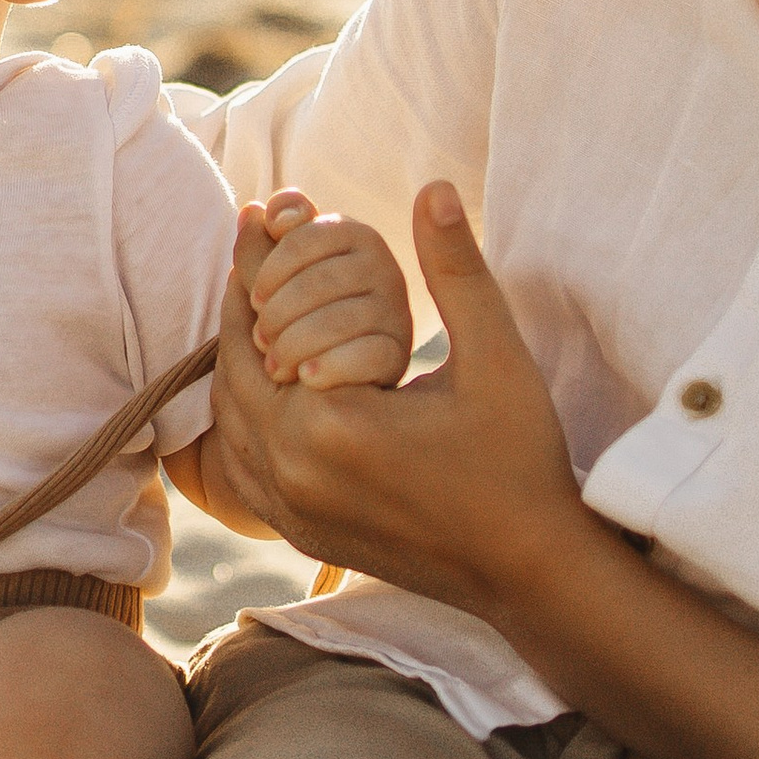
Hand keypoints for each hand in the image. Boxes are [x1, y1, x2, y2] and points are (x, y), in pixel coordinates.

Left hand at [207, 183, 586, 621]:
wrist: (529, 571)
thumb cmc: (520, 459)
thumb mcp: (496, 357)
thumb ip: (456, 272)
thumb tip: (433, 188)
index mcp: (333, 423)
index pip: (263, 323)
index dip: (256, 263)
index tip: (258, 214)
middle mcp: (295, 473)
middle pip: (234, 368)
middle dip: (240, 303)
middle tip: (248, 252)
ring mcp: (293, 512)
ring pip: (229, 420)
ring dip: (235, 360)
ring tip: (253, 306)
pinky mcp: (300, 535)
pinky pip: (241, 466)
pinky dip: (241, 417)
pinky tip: (263, 383)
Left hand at [242, 193, 412, 388]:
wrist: (331, 381)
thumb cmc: (299, 318)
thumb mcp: (277, 282)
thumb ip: (261, 248)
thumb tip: (250, 213)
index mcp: (353, 235)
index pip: (304, 237)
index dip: (269, 269)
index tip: (255, 298)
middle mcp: (382, 266)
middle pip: (319, 281)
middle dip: (277, 314)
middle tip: (259, 340)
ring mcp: (394, 310)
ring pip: (338, 320)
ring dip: (294, 345)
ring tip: (274, 365)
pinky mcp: (399, 352)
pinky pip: (365, 355)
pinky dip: (330, 367)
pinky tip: (306, 377)